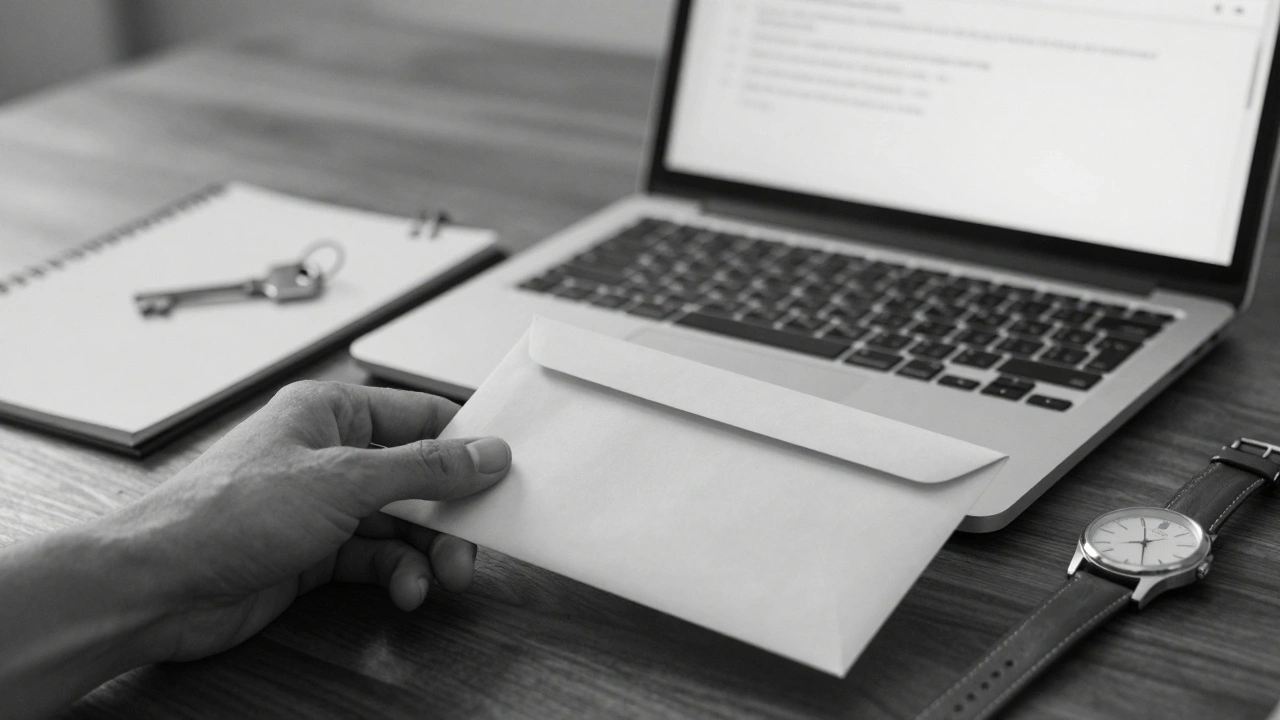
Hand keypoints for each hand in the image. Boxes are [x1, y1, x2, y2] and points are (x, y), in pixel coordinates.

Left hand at [106, 380, 510, 661]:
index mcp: (330, 412)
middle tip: (472, 546)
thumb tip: (484, 453)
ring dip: (426, 553)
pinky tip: (404, 590)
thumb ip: (424, 469)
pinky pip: (376, 557)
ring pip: (401, 524)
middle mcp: (328, 454)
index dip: (465, 445)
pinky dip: (397, 574)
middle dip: (448, 514)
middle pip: (417, 478)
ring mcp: (321, 505)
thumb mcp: (344, 480)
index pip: (420, 417)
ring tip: (439, 578)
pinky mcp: (314, 552)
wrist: (159, 585)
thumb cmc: (223, 512)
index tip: (502, 474)